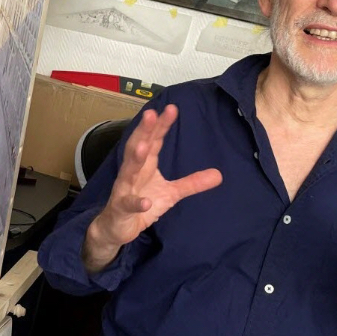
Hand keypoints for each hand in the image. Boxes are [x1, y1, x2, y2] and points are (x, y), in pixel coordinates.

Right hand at [84, 104, 221, 270]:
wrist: (117, 227)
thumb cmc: (142, 203)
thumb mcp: (172, 193)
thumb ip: (192, 182)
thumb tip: (219, 174)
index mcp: (146, 164)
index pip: (154, 140)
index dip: (161, 125)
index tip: (172, 108)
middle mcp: (133, 171)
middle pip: (139, 146)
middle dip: (144, 131)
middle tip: (151, 113)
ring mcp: (125, 189)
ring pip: (129, 170)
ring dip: (135, 158)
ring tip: (144, 146)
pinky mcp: (121, 208)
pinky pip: (129, 204)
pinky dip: (137, 202)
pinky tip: (146, 202)